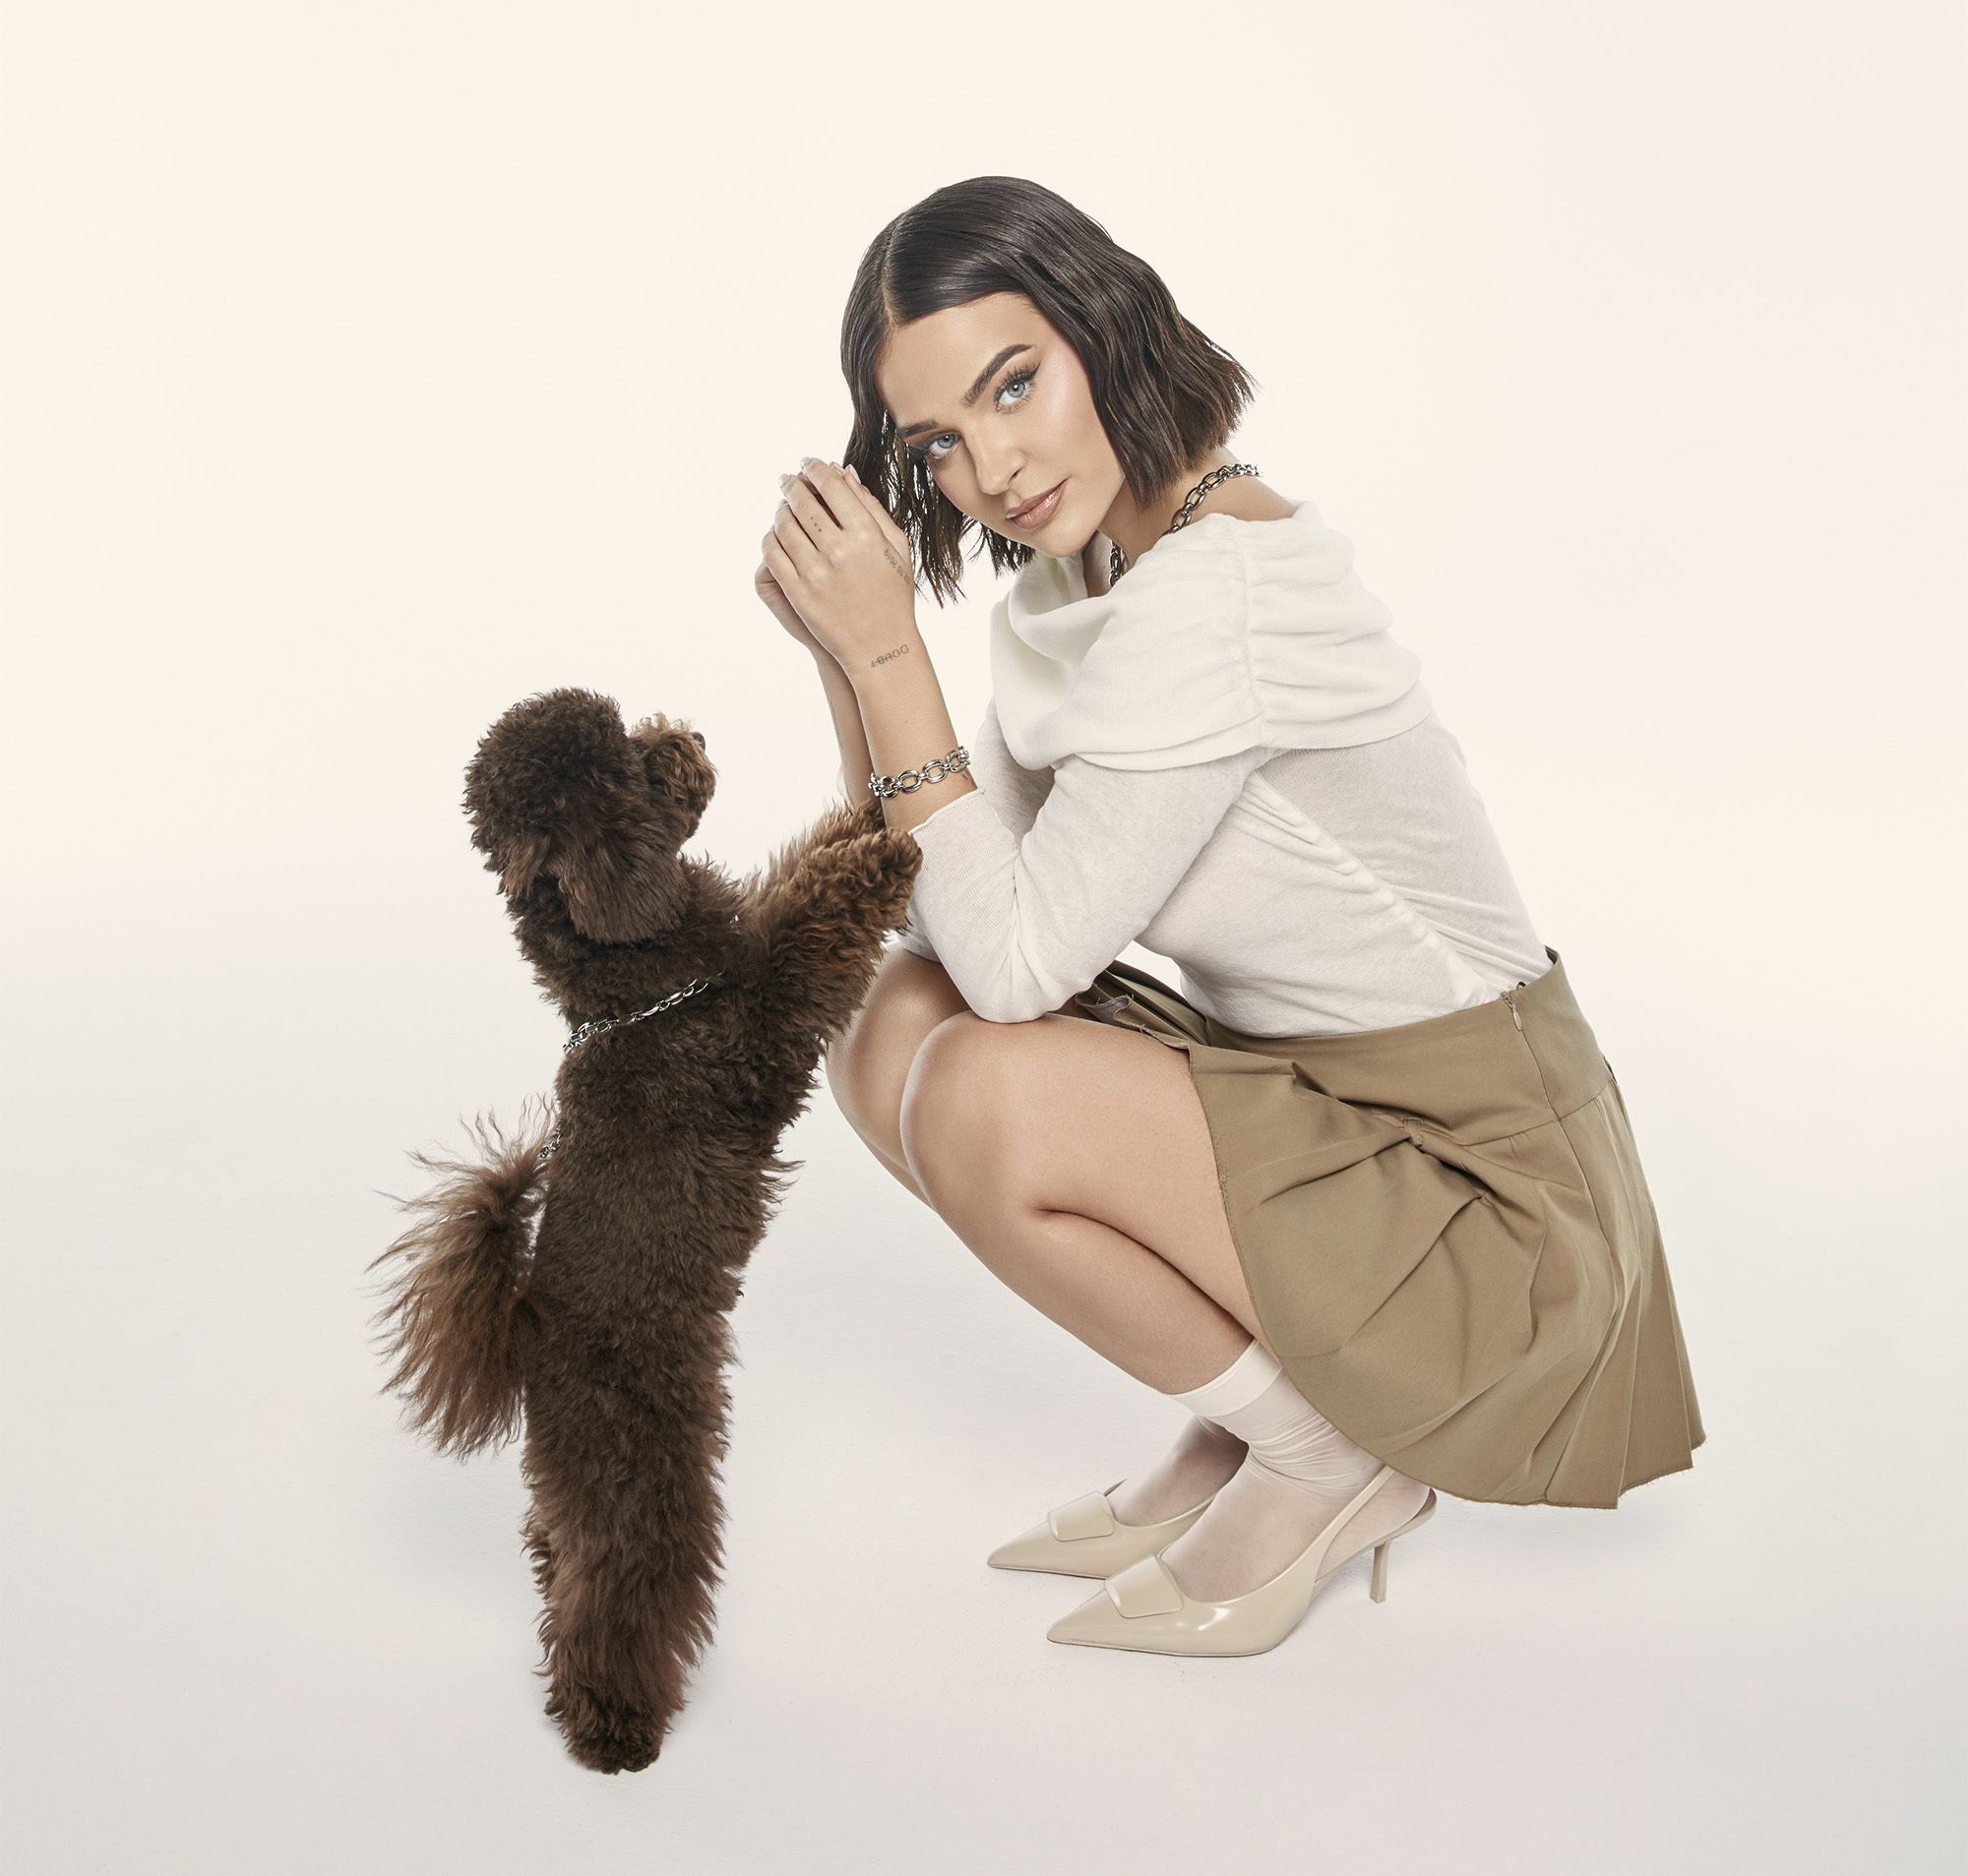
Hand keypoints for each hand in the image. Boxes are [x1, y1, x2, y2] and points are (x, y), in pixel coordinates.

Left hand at [760, 457, 918, 664]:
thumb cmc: (893, 594)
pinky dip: (771, 538)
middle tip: (788, 479)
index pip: (831, 485)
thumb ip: (870, 507)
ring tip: (783, 507)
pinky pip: (773, 553)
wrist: (880, 646)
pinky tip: (776, 534)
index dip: (815, 468)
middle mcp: (839, 550)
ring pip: (784, 525)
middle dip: (792, 484)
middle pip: (802, 501)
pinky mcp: (798, 592)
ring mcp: (815, 573)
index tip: (808, 463)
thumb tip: (844, 472)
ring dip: (780, 510)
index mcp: (866, 534)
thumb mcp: (895, 547)